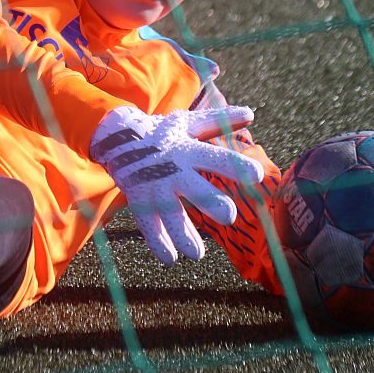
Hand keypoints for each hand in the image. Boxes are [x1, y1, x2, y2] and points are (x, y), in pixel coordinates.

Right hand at [91, 105, 265, 264]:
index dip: (236, 166)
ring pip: (171, 215)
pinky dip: (157, 243)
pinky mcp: (140, 201)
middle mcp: (174, 171)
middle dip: (211, 202)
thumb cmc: (161, 132)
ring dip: (184, 235)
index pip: (216, 159)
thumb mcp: (188, 123)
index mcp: (189, 151)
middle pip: (195, 189)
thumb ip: (220, 121)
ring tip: (197, 254)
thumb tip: (251, 113)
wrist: (117, 137)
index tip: (257, 175)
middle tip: (229, 216)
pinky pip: (148, 226)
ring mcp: (155, 188)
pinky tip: (170, 259)